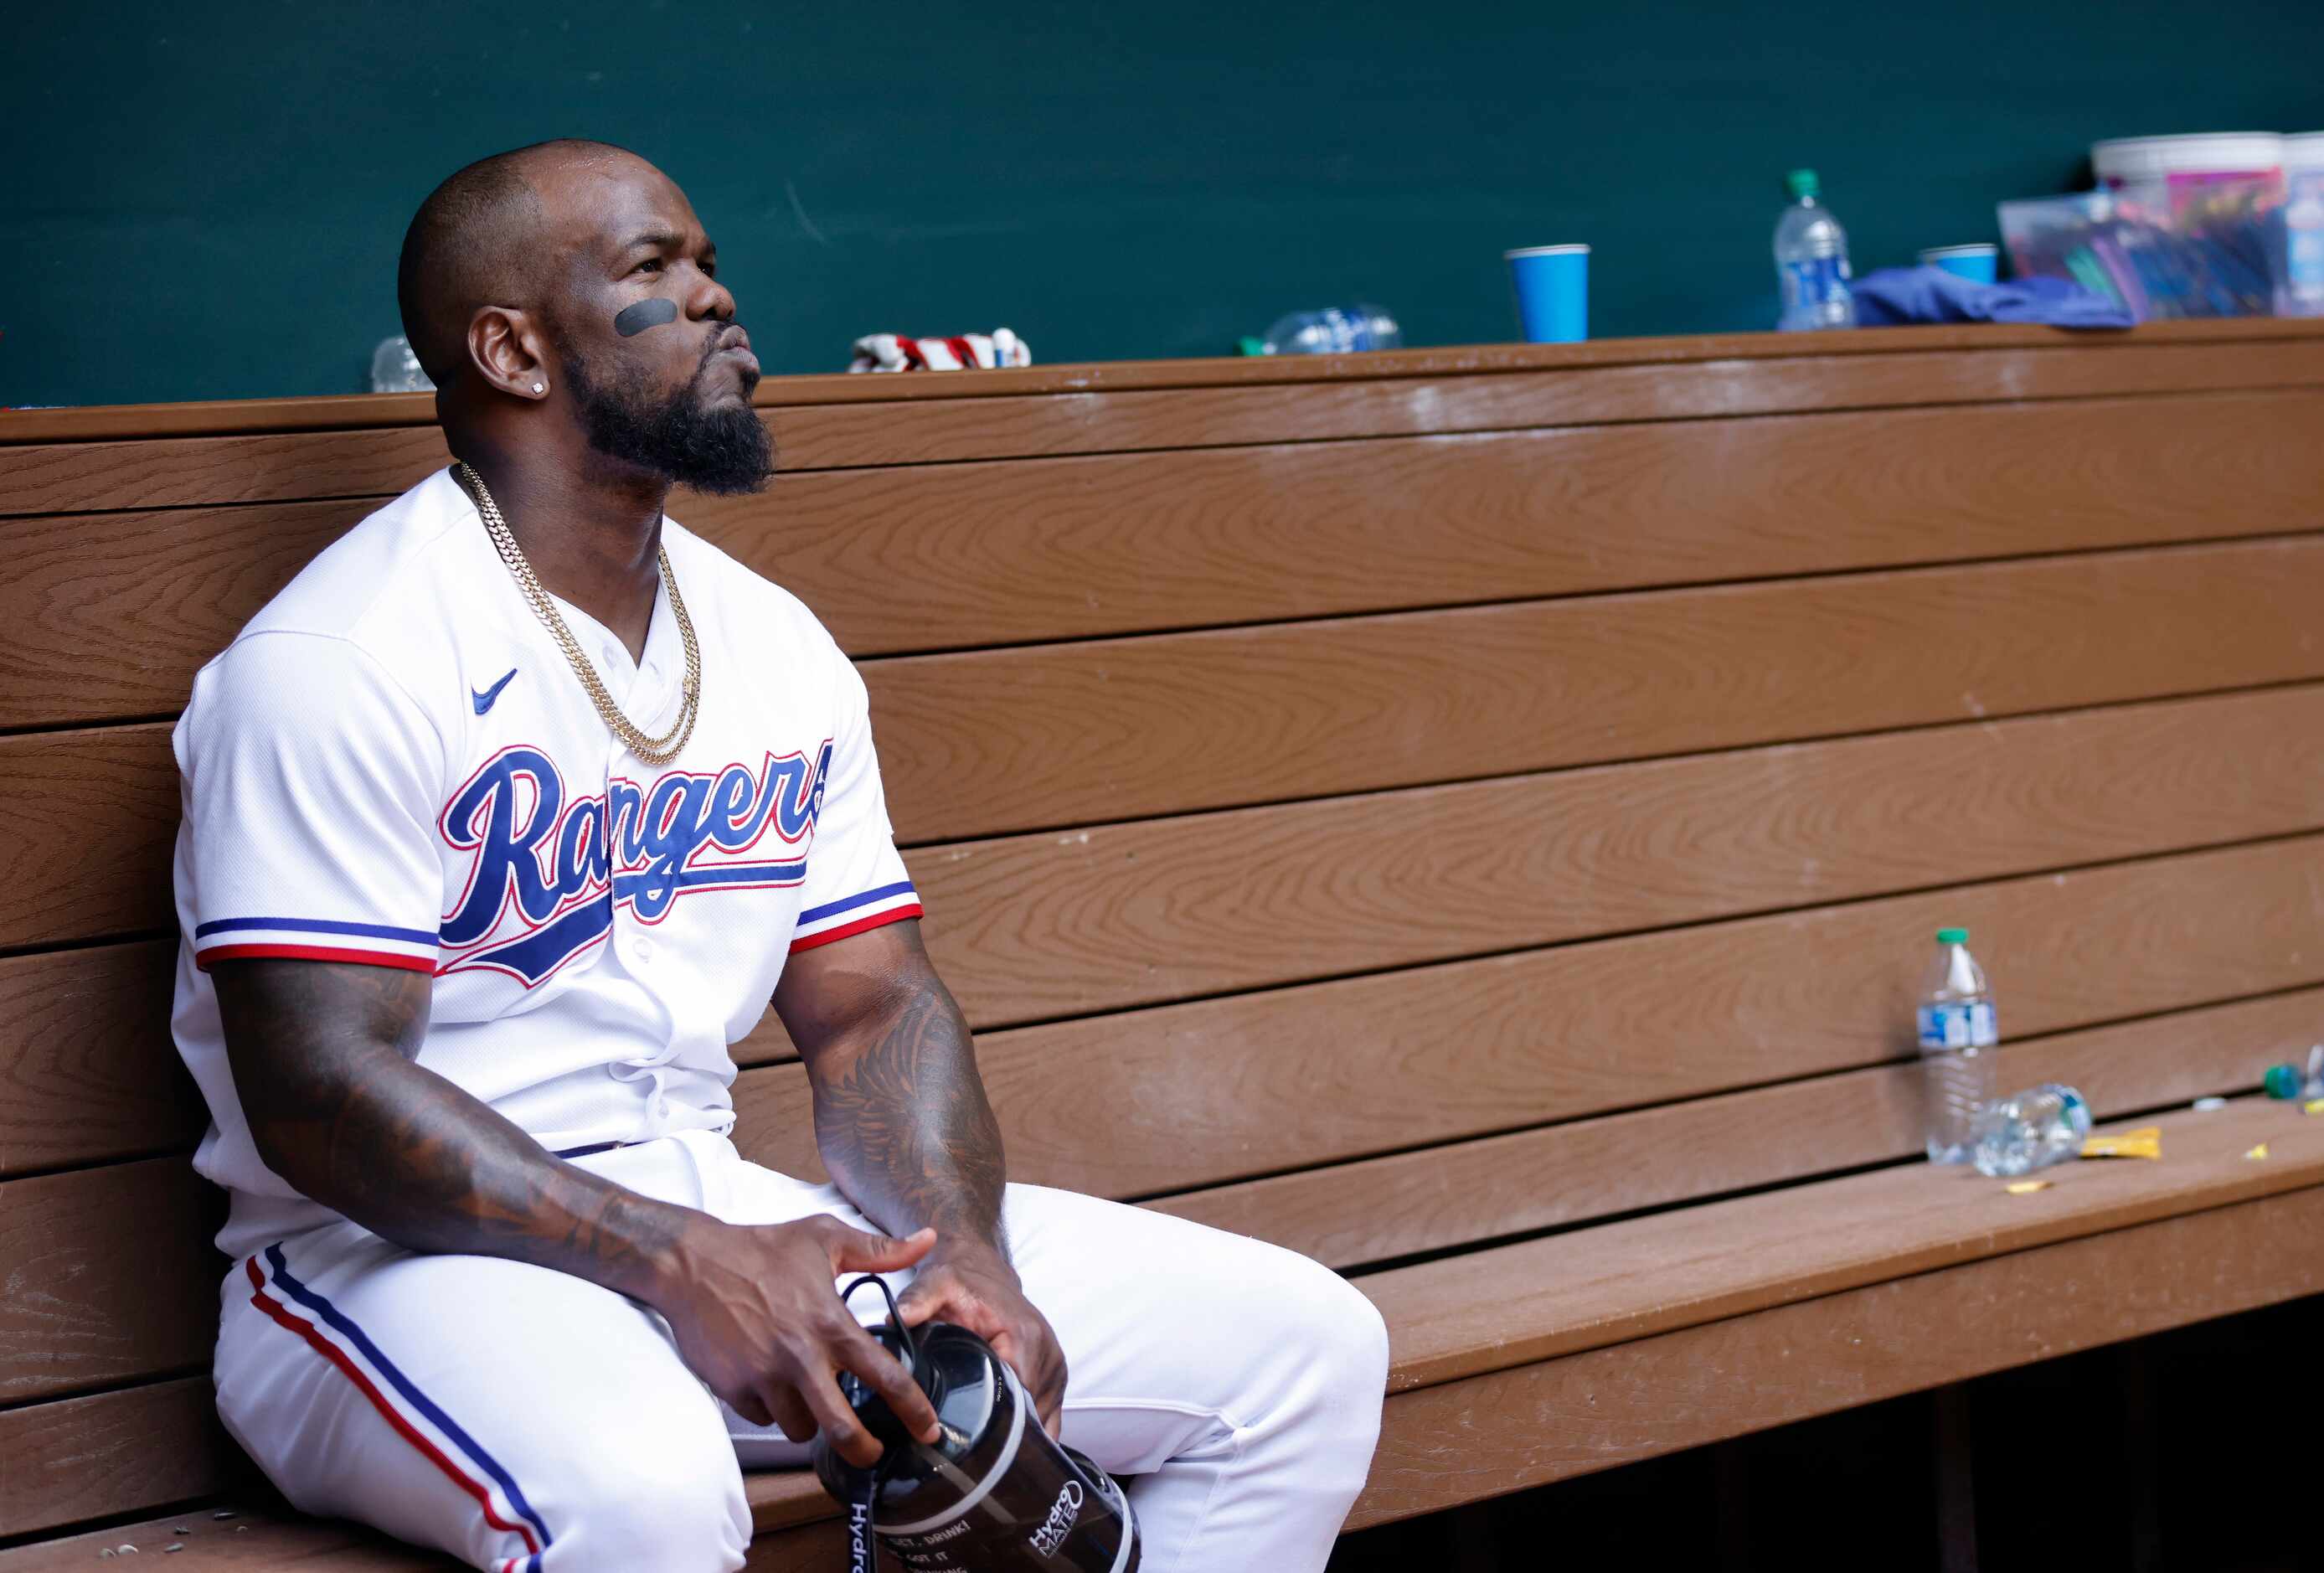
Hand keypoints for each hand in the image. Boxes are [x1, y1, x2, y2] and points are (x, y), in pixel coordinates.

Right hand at [652, 1214, 941, 1467]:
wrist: (691, 1263)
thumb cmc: (760, 1248)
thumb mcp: (825, 1238)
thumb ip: (881, 1250)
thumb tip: (928, 1239)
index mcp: (831, 1324)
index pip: (886, 1377)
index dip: (914, 1409)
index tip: (928, 1430)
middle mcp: (801, 1357)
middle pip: (843, 1428)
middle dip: (865, 1450)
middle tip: (873, 1453)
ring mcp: (764, 1377)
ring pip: (800, 1428)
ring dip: (812, 1421)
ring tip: (812, 1398)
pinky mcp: (734, 1389)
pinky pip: (764, 1417)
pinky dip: (773, 1410)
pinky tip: (773, 1384)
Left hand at [898, 1241, 1067, 1436]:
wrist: (981, 1268)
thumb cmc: (961, 1280)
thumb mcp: (934, 1286)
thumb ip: (917, 1301)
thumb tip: (898, 1317)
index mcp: (1022, 1337)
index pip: (1017, 1400)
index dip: (992, 1425)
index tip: (966, 1438)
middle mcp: (1045, 1351)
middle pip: (1030, 1415)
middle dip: (1002, 1434)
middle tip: (969, 1447)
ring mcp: (1054, 1363)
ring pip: (1042, 1418)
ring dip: (1019, 1432)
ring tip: (985, 1443)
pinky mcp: (1055, 1371)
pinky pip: (1051, 1413)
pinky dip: (1033, 1427)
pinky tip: (1007, 1435)